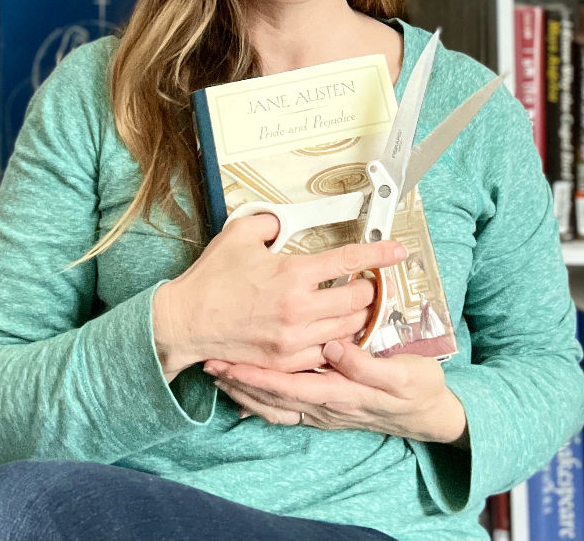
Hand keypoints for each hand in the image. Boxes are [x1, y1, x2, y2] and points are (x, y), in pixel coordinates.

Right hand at [152, 215, 408, 379]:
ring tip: (349, 305)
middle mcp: (299, 308)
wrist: (185, 323)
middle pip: (359, 299)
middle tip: (363, 282)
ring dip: (356, 316)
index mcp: (292, 274)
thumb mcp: (239, 235)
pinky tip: (328, 330)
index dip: (379, 254)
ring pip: (348, 329)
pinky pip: (327, 354)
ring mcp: (295, 340)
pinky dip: (335, 341)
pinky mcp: (287, 362)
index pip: (349, 260)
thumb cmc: (210, 279)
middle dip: (369, 288)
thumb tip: (283, 221)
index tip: (398, 251)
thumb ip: (269, 222)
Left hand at [204, 339, 467, 445]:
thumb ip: (366, 364)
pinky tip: (246, 396)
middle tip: (211, 364)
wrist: (430, 414)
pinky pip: (286, 410)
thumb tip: (332, 347)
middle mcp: (326, 407)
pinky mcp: (327, 409)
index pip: (288, 386)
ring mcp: (324, 411)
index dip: (256, 376)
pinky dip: (262, 403)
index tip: (230, 363)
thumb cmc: (417, 388)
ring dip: (246, 392)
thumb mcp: (402, 374)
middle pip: (273, 398)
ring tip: (220, 375)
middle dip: (240, 382)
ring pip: (275, 406)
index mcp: (340, 394)